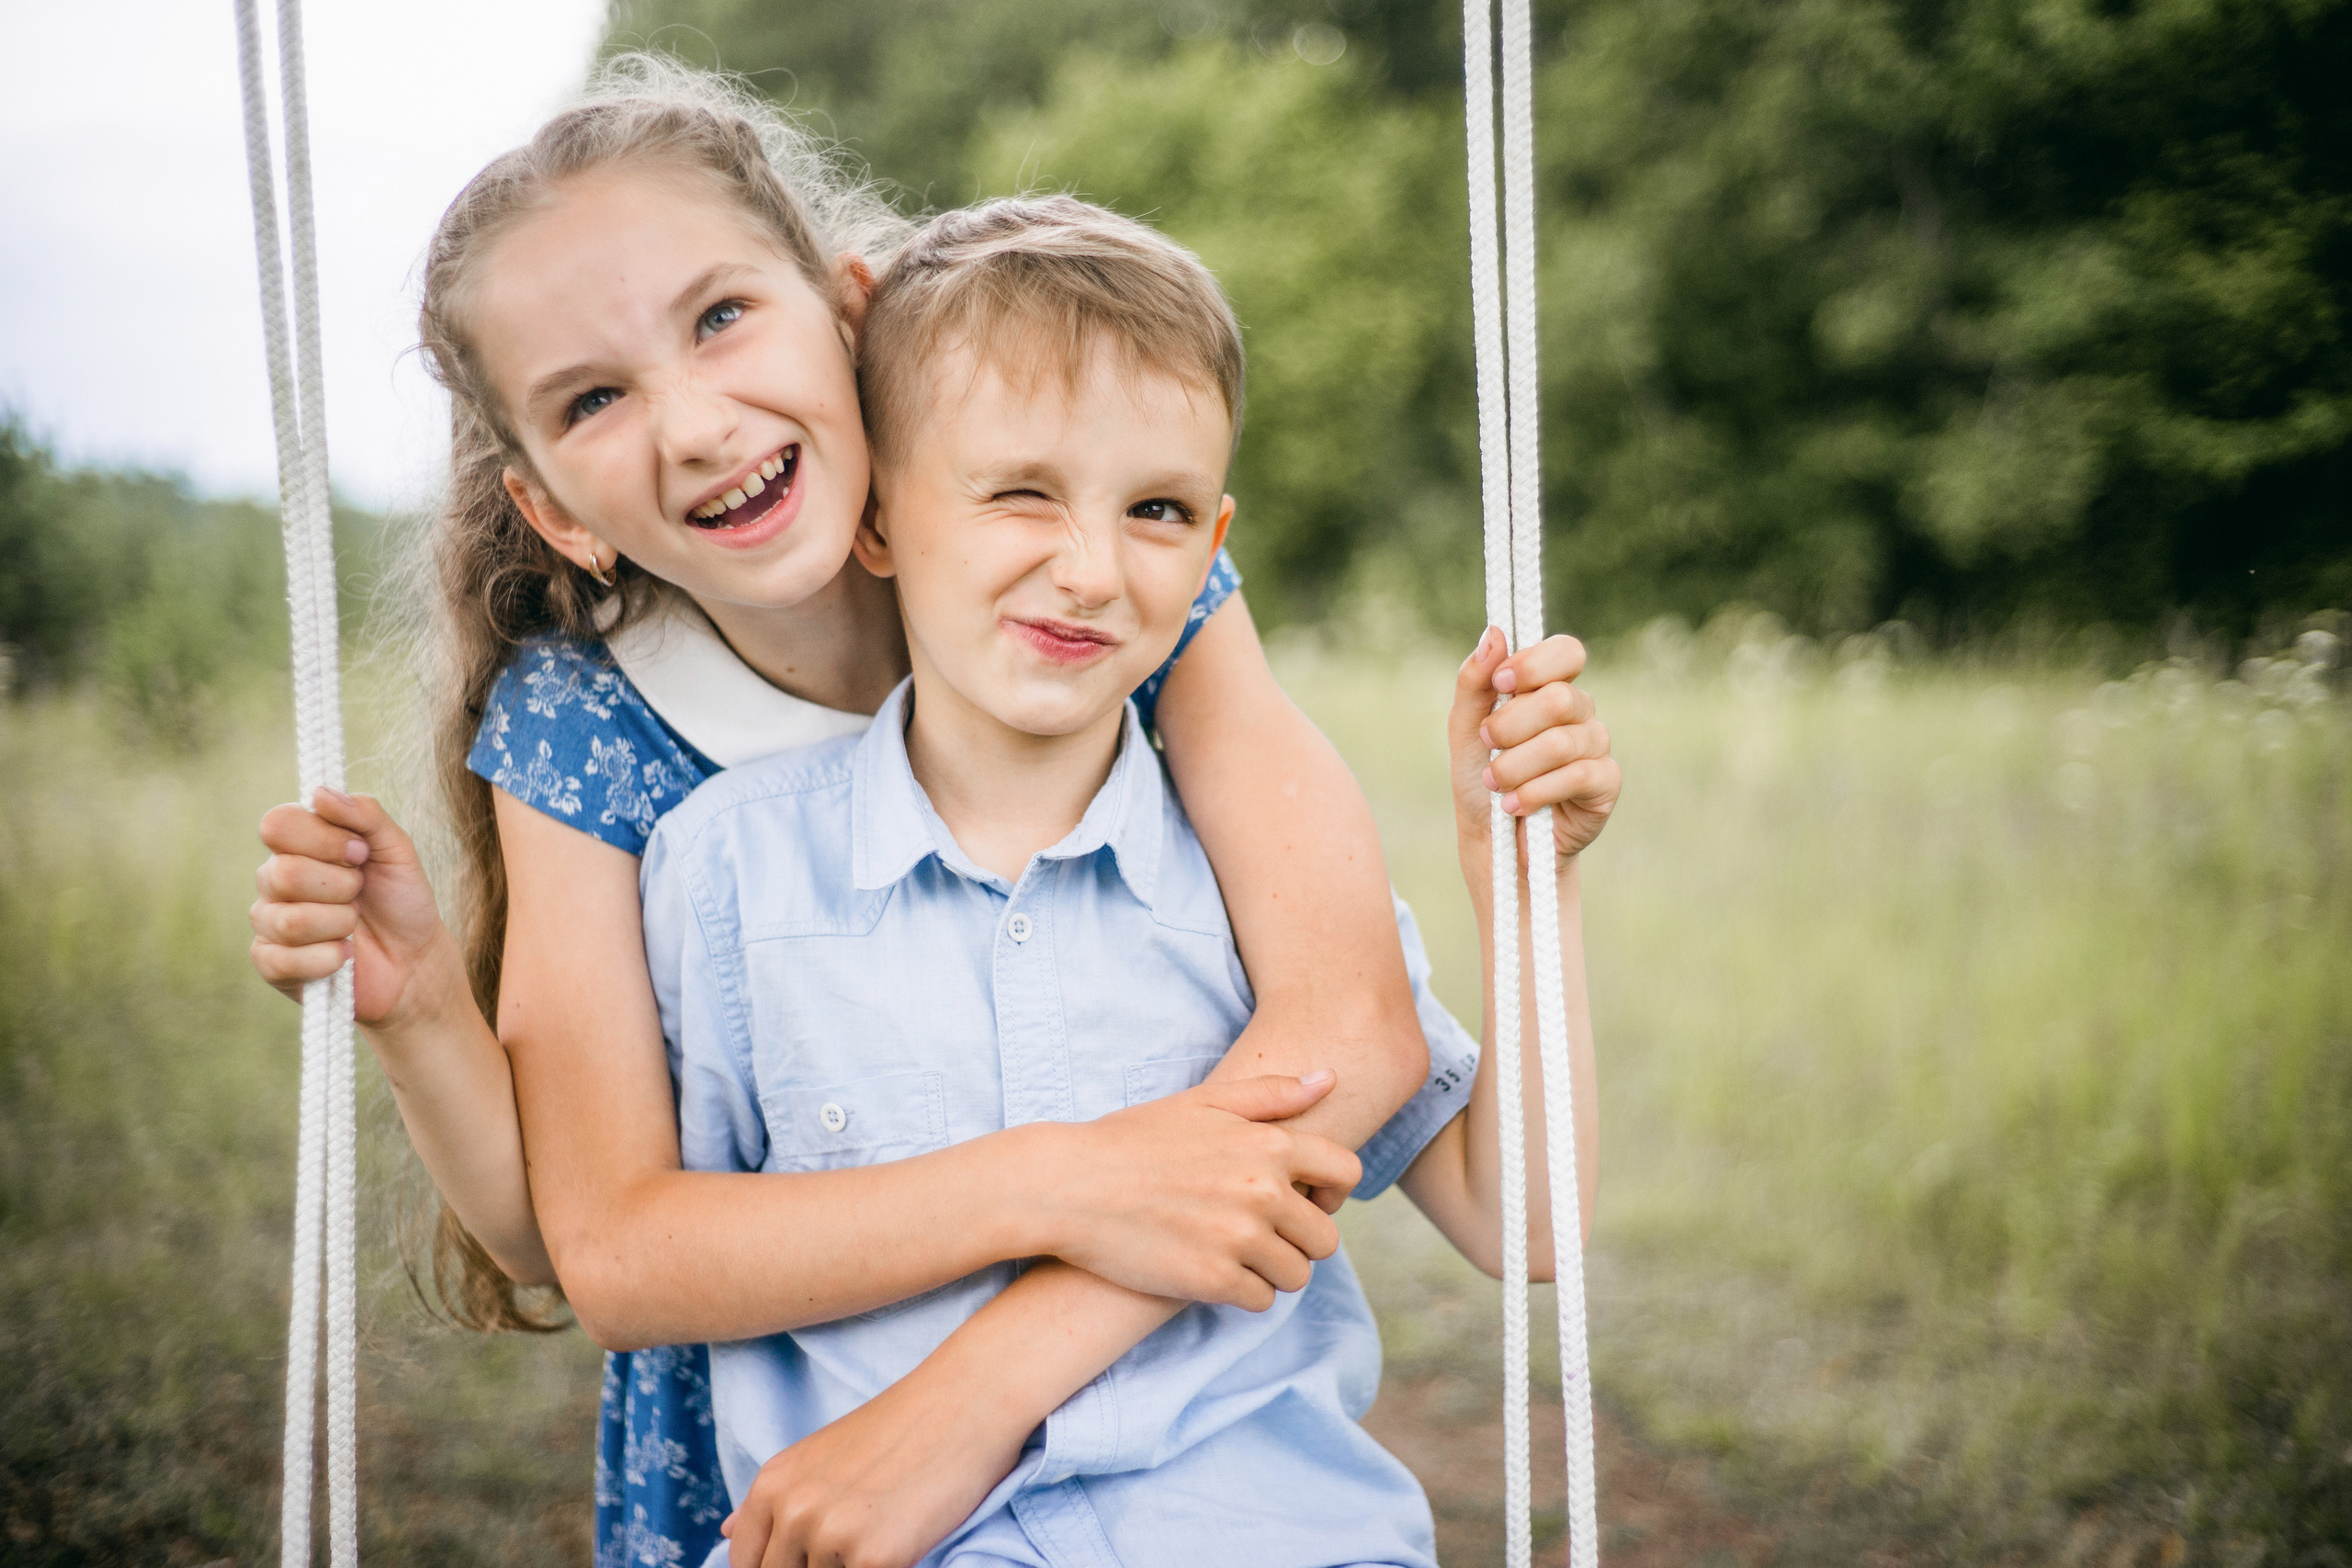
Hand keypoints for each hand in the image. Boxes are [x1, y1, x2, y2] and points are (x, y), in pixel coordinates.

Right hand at [248, 788, 461, 1029]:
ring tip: (354, 926)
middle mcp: (274, 879)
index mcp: (297, 845)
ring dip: (339, 923)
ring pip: (289, 920)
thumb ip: (365, 814)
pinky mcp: (272, 965)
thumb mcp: (396, 849)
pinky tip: (344, 956)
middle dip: (341, 886)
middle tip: (361, 894)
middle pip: (283, 873)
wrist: (415, 960)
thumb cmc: (401, 900)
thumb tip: (320, 794)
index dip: (323, 839)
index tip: (359, 852)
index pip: (277, 825)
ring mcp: (269, 922)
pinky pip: (284, 960)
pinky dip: (328, 958)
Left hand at [721, 1360, 1029, 1567]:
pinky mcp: (876, 1557)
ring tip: (887, 1530)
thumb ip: (773, 1499)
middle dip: (819, 1567)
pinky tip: (906, 1543)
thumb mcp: (821, 1454)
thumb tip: (724, 1531)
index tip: (811, 1558)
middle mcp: (791, 1511)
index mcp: (772, 1485)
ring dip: (853, 1567)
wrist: (968, 1398)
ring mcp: (831, 1535)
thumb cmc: (903, 1426)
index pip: (746, 1564)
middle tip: (857, 1541)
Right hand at [1031, 1072, 1359, 1310]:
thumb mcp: (1202, 1101)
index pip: (1345, 1173)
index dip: (1332, 1192)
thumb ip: (1271, 1093)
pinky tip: (1212, 1272)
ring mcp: (1240, 1238)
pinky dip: (1242, 1293)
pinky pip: (1260, 1301)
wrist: (1069, 1185)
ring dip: (1271, 1271)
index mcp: (1267, 1143)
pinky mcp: (1213, 1280)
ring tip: (1233, 1255)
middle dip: (1299, 1240)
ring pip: (1295, 1274)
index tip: (1307, 1200)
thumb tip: (1330, 1078)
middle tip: (1261, 1236)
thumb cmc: (1132, 1139)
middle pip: (1324, 1238)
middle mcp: (1262, 1191)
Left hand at [1451, 628, 1620, 865]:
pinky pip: (1576, 775)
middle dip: (1510, 726)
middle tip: (1487, 746)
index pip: (1566, 652)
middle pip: (1559, 698)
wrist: (1492, 842)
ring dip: (1515, 766)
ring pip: (1561, 742)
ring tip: (1495, 785)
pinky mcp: (1606, 783)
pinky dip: (1535, 792)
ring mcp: (1597, 746)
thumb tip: (1494, 633)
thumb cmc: (1481, 780)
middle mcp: (1580, 712)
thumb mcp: (1466, 729)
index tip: (1501, 683)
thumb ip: (1475, 682)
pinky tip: (1515, 805)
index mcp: (1550, 688)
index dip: (1535, 664)